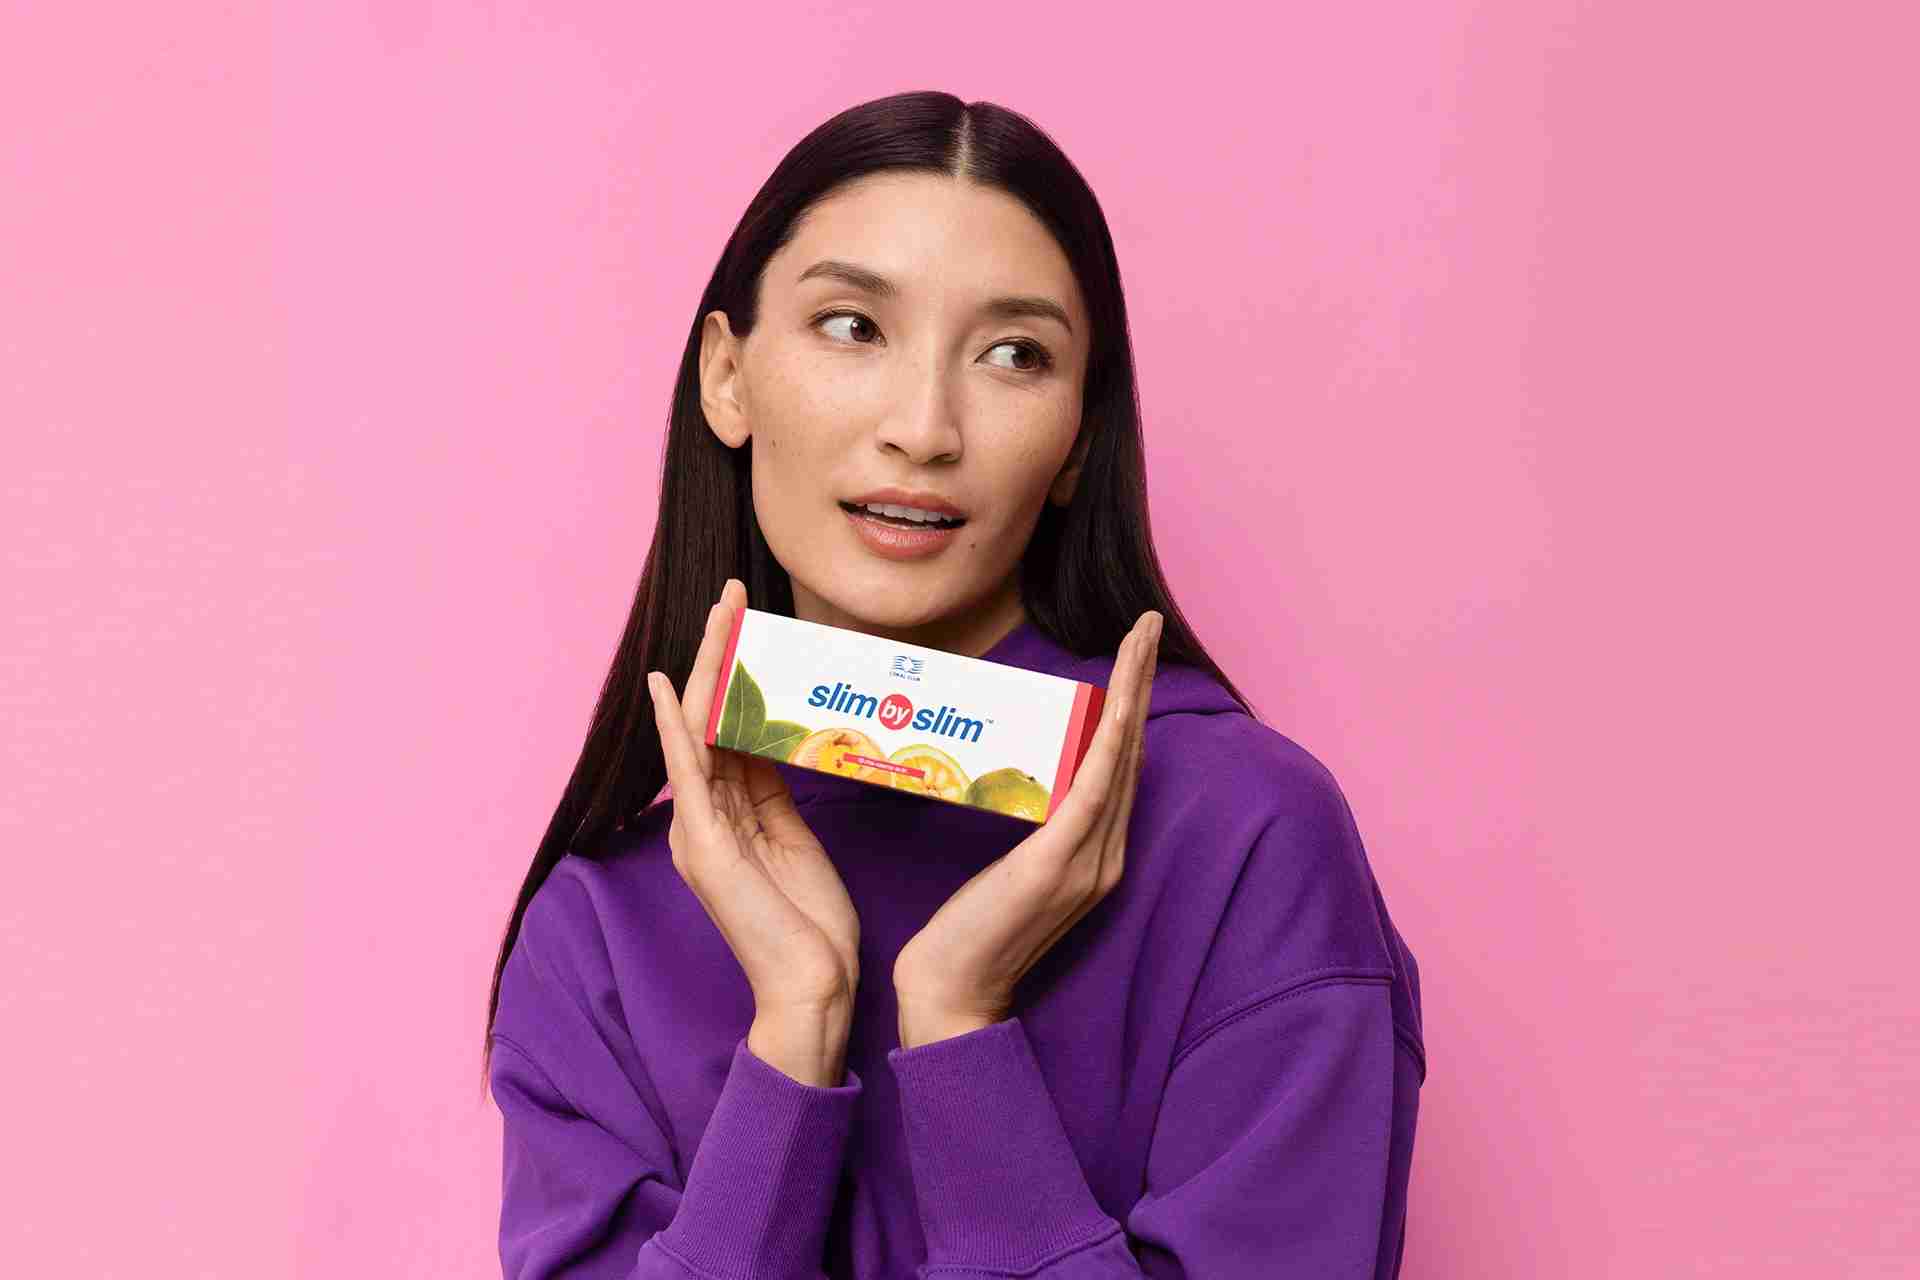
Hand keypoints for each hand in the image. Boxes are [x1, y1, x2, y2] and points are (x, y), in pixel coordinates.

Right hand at [646, 579, 861, 1022]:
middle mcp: (702, 818)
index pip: (728, 728)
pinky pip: (685, 770)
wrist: (811, 991)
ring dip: (707, 665)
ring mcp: (698, 830)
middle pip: (706, 716)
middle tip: (734, 593)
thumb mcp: (797, 844)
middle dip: (719, 651)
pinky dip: (674, 724)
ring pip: (696, 727)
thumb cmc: (812, 929)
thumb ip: (776, 796)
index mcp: (727, 818)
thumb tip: (778, 742)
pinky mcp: (704, 845)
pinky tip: (666, 685)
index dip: (738, 673)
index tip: (753, 624)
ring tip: (721, 610)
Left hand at [892, 610, 1161, 1047]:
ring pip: (1123, 758)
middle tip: (1146, 625)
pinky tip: (1118, 703)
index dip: (1132, 708)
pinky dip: (1112, 740)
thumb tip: (1019, 779)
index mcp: (1094, 856)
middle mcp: (1105, 856)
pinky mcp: (1058, 865)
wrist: (952, 995)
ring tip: (1139, 640)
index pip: (1120, 766)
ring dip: (1134, 693)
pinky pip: (1096, 788)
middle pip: (1133, 752)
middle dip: (1142, 683)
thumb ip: (1027, 830)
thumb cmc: (965, 934)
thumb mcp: (1007, 870)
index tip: (1133, 654)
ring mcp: (1088, 862)